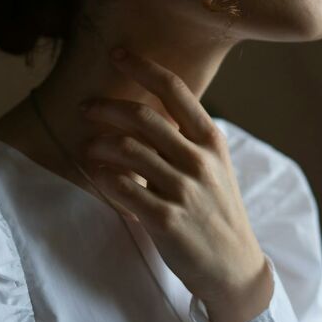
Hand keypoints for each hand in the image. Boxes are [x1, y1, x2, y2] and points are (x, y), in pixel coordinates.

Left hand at [79, 48, 267, 306]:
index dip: (143, 66)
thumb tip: (142, 112)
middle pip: (143, 117)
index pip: (175, 90)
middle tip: (86, 106)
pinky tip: (95, 174)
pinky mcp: (166, 220)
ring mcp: (184, 190)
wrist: (235, 268)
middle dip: (107, 107)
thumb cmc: (216, 211)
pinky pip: (123, 189)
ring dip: (99, 144)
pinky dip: (103, 176)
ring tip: (87, 146)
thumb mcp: (213, 167)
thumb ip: (184, 139)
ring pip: (128, 150)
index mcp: (211, 140)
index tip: (117, 53)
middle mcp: (199, 160)